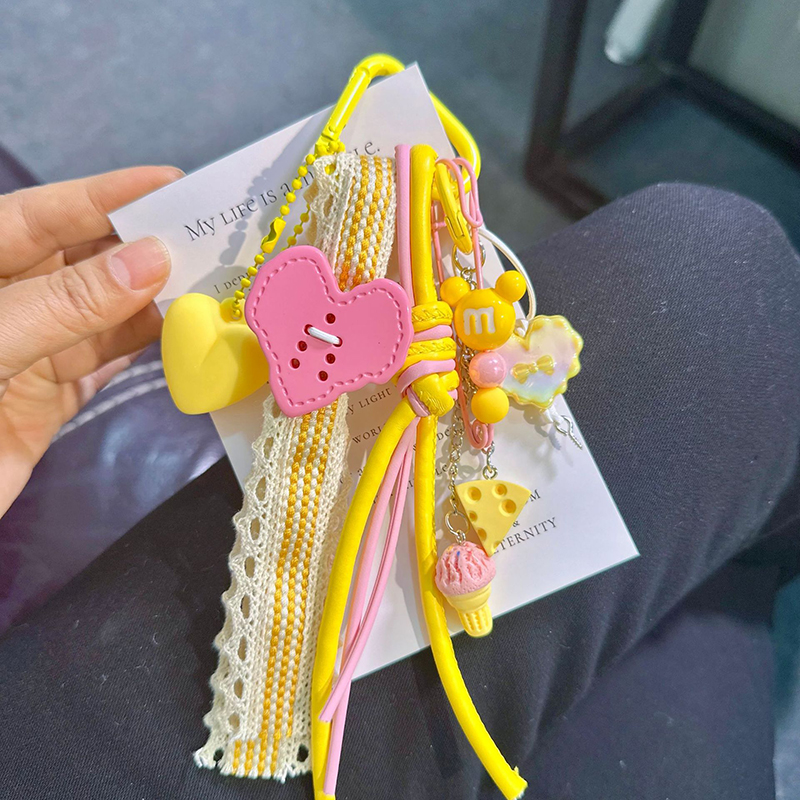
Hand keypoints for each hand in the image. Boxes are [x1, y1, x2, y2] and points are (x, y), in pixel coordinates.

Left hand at [0, 166, 181, 516]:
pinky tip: (185, 331)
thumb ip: (66, 304)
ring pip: (103, 314)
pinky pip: (106, 362)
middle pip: (82, 262)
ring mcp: (29, 350)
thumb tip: (151, 260)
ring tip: (214, 280)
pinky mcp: (49, 398)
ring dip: (155, 300)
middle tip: (212, 236)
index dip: (107, 195)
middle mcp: (6, 301)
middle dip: (143, 247)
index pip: (41, 216)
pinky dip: (145, 348)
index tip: (172, 184)